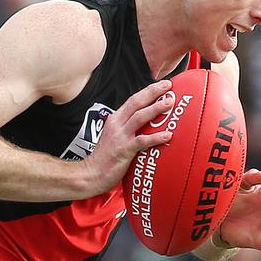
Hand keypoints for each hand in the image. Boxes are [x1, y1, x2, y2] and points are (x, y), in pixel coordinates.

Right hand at [81, 80, 174, 195]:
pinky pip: (142, 141)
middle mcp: (116, 125)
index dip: (148, 91)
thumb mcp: (114, 137)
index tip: (161, 85)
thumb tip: (146, 125)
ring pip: (139, 117)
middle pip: (136, 103)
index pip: (132, 100)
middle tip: (168, 86)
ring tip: (170, 103)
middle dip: (153, 92)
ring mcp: (120, 137)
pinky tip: (168, 135)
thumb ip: (127, 128)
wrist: (90, 174)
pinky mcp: (123, 150)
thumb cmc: (104, 158)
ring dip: (155, 108)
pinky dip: (155, 137)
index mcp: (115, 120)